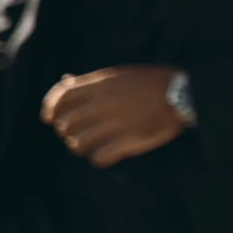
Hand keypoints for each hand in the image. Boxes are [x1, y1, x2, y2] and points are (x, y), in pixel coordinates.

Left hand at [41, 65, 185, 168]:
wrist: (183, 93)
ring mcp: (116, 124)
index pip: (61, 97)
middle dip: (67, 131)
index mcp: (100, 84)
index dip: (50, 109)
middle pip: (66, 124)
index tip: (49, 118)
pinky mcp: (128, 141)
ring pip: (78, 143)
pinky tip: (107, 154)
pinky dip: (99, 158)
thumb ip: (92, 80)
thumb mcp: (119, 74)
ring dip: (80, 146)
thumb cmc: (151, 81)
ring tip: (91, 145)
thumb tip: (66, 81)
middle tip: (77, 133)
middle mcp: (104, 103)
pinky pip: (99, 158)